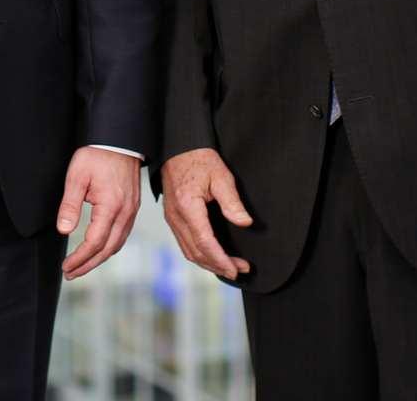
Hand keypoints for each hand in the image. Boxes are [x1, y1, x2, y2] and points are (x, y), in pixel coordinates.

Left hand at [57, 147, 141, 279]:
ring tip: (81, 266)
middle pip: (107, 250)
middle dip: (88, 265)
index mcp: (111, 207)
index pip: (94, 243)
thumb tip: (64, 231)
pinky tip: (98, 250)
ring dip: (98, 259)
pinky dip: (109, 247)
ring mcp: (131, 211)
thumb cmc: (97, 155)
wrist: (120, 139)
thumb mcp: (76, 176)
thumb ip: (70, 205)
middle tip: (70, 274)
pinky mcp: (132, 208)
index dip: (79, 258)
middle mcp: (125, 213)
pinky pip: (122, 235)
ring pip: (116, 245)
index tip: (65, 266)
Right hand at [160, 148, 253, 281]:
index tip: (236, 269)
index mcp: (188, 206)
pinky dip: (199, 254)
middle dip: (218, 265)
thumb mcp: (221, 176)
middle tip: (240, 270)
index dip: (221, 259)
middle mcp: (176, 216)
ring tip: (230, 267)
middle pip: (196, 252)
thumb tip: (245, 223)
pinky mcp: (172, 217)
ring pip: (188, 251)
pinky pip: (184, 243)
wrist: (178, 147)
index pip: (205, 242)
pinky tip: (213, 256)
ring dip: (209, 263)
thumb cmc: (200, 158)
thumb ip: (232, 202)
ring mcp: (171, 218)